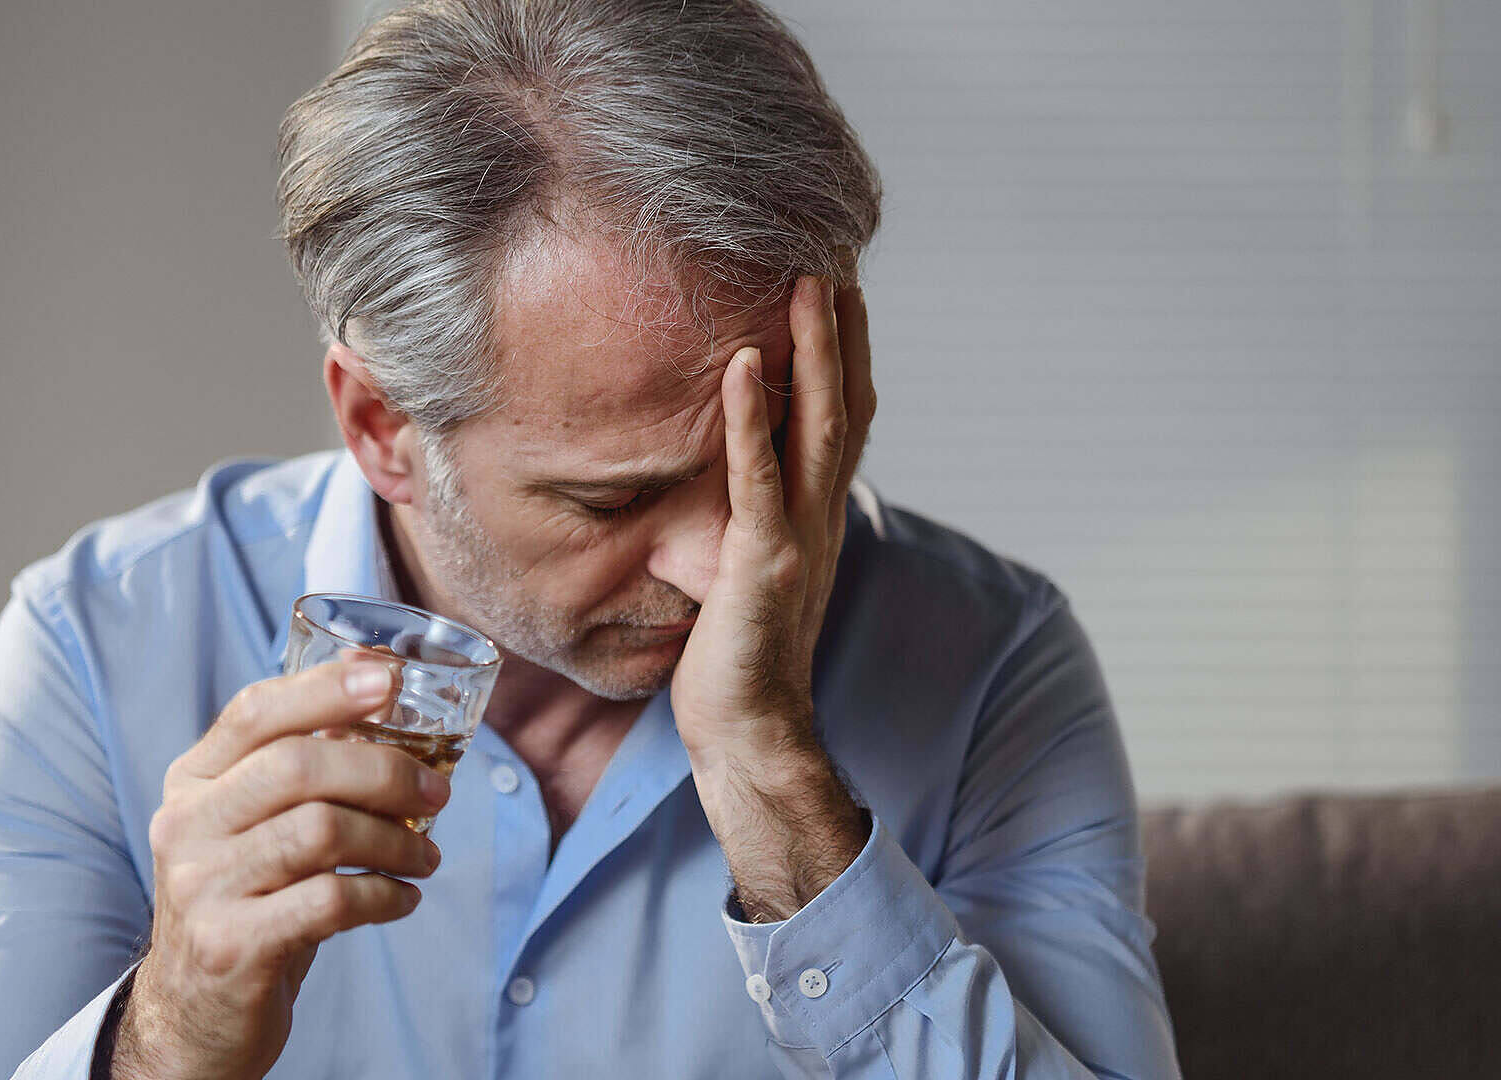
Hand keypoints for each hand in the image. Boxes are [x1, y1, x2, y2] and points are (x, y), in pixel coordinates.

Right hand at [111, 659, 450, 1079]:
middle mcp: (186, 825)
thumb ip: (301, 763)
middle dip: (385, 772)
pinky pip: (331, 902)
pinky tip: (402, 899)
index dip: (324, 687)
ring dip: (395, 840)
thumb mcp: (253, 825)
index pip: (255, 712)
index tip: (389, 677)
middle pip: (298, 766)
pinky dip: (384, 896)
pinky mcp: (232, 946)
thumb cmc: (245, 899)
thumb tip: (377, 680)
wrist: (192, 1012)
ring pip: (322, 831)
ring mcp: (202, 887)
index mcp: (192, 781)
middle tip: (437, 793)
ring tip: (425, 856)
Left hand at [670, 274, 874, 768]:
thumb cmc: (737, 658)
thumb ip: (756, 518)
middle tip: (830, 255)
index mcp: (818, 514)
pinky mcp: (762, 564)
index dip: (844, 350)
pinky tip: (738, 364)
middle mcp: (820, 515)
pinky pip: (756, 479)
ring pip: (814, 427)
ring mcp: (797, 537)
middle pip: (843, 404)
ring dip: (811, 352)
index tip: (836, 285)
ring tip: (803, 284)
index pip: (841, 415)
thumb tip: (738, 474)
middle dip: (840, 330)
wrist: (749, 733)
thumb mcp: (751, 569)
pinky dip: (747, 420)